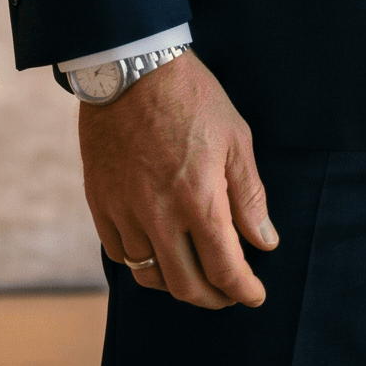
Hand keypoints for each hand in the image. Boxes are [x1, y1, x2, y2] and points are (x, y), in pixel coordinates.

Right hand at [79, 51, 278, 309]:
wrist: (131, 67)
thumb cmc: (191, 97)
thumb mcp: (235, 138)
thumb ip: (249, 196)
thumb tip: (264, 242)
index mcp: (199, 200)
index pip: (225, 269)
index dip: (243, 290)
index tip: (254, 295)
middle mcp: (159, 215)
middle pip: (186, 285)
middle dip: (213, 298)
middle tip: (228, 294)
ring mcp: (125, 211)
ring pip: (149, 275)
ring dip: (176, 284)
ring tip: (194, 276)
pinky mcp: (101, 202)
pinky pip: (119, 253)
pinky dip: (141, 262)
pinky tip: (157, 253)